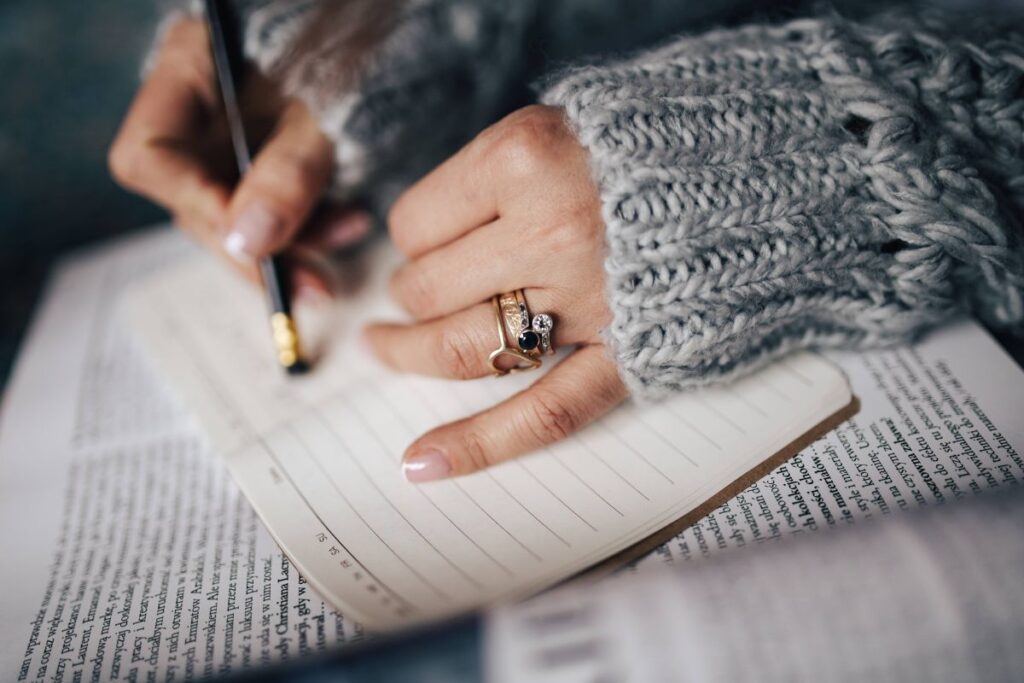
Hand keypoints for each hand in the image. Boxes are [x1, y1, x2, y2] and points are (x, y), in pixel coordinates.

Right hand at [108, 17, 368, 294]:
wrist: (397, 39)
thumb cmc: (356, 54)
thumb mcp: (326, 111)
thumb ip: (287, 172)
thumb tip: (246, 243)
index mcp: (189, 71)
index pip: (149, 157)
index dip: (196, 204)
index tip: (253, 238)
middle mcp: (198, 113)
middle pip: (196, 202)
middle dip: (258, 248)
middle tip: (314, 285)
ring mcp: (228, 142)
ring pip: (240, 218)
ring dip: (295, 244)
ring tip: (351, 235)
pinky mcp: (265, 166)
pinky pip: (274, 214)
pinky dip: (312, 228)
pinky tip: (351, 225)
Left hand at [366, 105, 627, 481]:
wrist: (762, 174)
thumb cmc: (650, 144)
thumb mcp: (558, 122)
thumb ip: (489, 176)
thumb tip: (422, 237)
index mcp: (526, 160)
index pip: (416, 222)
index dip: (412, 233)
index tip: (428, 233)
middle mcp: (552, 231)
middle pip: (428, 287)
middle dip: (410, 291)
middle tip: (412, 287)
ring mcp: (587, 302)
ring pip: (460, 348)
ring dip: (412, 352)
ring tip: (387, 347)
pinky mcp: (623, 355)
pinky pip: (541, 412)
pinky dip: (478, 445)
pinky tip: (423, 462)